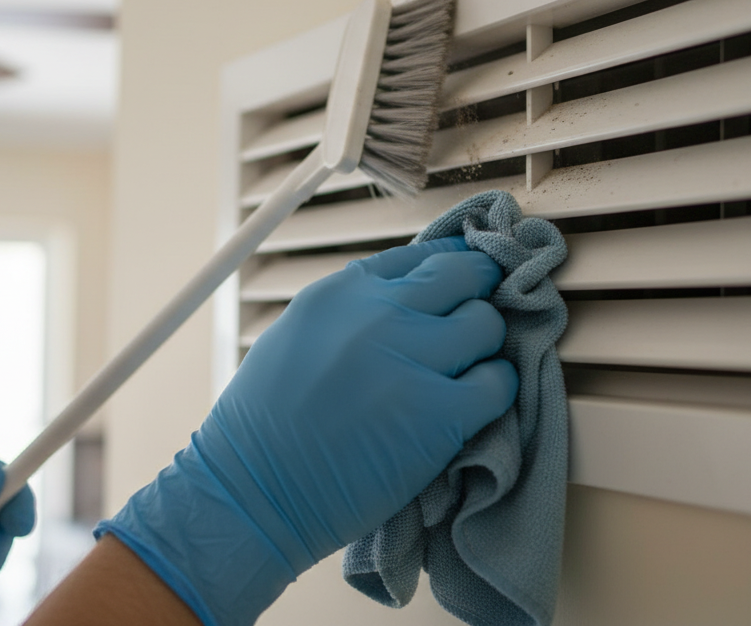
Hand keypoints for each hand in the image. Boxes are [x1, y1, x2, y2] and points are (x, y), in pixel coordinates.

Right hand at [99, 237, 517, 625]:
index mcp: (342, 291)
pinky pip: (498, 382)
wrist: (252, 495)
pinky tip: (472, 406)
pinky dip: (494, 391)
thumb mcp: (297, 336)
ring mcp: (412, 359)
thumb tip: (408, 301)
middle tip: (474, 325)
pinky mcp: (440, 412)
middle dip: (478, 296)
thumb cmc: (264, 429)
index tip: (463, 286)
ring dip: (485, 348)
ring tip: (466, 372)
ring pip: (488, 324)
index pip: (423, 254)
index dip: (452, 269)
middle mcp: (379, 313)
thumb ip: (352, 311)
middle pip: (466, 274)